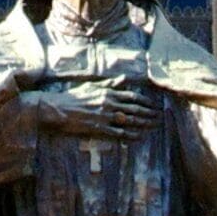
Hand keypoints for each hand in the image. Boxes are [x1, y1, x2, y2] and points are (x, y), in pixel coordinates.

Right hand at [24, 75, 164, 138]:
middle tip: (159, 117)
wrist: (57, 109)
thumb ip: (110, 84)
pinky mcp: (99, 128)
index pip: (133, 96)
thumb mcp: (93, 86)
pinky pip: (119, 133)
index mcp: (108, 92)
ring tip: (153, 126)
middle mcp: (109, 104)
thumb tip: (124, 78)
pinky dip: (130, 135)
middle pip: (135, 109)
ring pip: (129, 121)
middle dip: (149, 114)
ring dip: (143, 124)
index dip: (145, 102)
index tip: (154, 105)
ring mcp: (104, 117)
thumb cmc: (73, 97)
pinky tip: (138, 137)